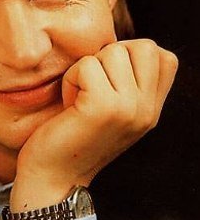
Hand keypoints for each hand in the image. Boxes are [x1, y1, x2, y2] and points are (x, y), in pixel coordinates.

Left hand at [10, 39, 177, 211]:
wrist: (53, 174)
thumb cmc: (73, 134)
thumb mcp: (113, 109)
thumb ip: (128, 83)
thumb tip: (118, 45)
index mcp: (151, 109)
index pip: (165, 57)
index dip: (132, 55)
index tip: (108, 77)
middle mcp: (147, 110)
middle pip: (143, 46)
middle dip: (109, 56)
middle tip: (91, 85)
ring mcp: (129, 109)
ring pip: (113, 51)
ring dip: (86, 68)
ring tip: (79, 96)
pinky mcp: (102, 107)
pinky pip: (86, 65)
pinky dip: (71, 78)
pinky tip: (69, 103)